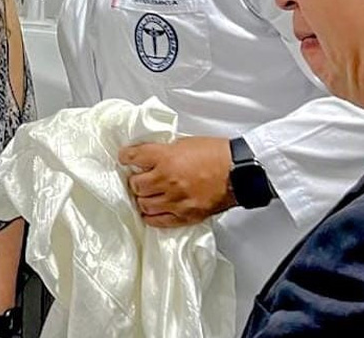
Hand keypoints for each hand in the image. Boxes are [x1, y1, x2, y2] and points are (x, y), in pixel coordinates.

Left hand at [118, 136, 234, 227]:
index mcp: (166, 158)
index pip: (133, 157)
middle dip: (136, 180)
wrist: (239, 171)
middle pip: (135, 184)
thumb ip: (164, 152)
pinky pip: (158, 220)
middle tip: (140, 178)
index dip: (126, 157)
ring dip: (143, 198)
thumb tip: (149, 157)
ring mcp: (175, 199)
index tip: (125, 158)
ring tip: (148, 194)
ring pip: (144, 204)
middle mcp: (167, 179)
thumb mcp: (185, 143)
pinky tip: (152, 210)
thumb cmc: (217, 155)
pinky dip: (151, 216)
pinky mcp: (185, 215)